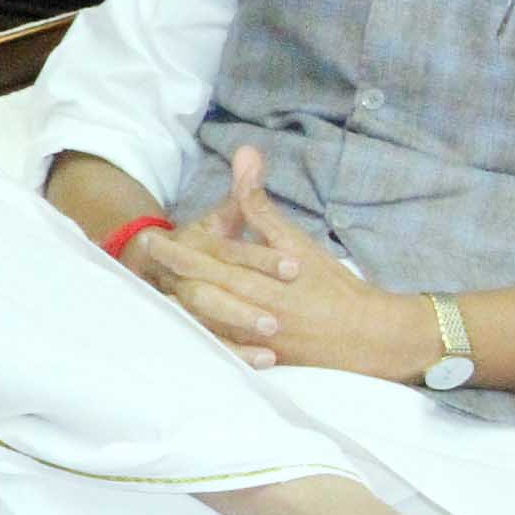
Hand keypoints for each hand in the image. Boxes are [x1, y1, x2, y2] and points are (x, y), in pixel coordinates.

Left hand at [133, 146, 427, 378]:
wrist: (369, 334)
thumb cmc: (331, 285)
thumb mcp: (296, 242)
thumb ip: (261, 205)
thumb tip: (244, 156)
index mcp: (264, 278)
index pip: (210, 262)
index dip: (178, 251)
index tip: (153, 240)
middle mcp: (256, 308)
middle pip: (203, 291)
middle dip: (172, 276)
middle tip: (146, 261)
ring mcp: (256, 337)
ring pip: (208, 323)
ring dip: (180, 307)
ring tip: (155, 293)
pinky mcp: (262, 358)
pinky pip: (225, 351)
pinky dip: (203, 341)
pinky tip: (183, 333)